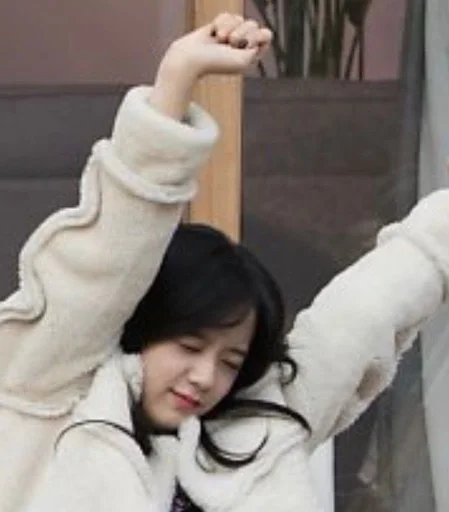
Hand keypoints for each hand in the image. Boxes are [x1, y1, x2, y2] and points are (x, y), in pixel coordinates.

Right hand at [151, 13, 271, 119]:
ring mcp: (232, 36)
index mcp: (252, 56)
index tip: (243, 45)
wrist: (192, 57)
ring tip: (219, 40)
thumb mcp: (244, 60)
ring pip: (239, 18)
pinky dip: (219, 22)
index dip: (256, 36)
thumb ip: (257, 47)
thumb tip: (260, 33)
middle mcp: (243, 46)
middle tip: (229, 44)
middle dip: (240, 32)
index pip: (266, 35)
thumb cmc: (217, 62)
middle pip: (253, 24)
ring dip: (228, 28)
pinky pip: (227, 15)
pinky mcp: (220, 27)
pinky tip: (213, 34)